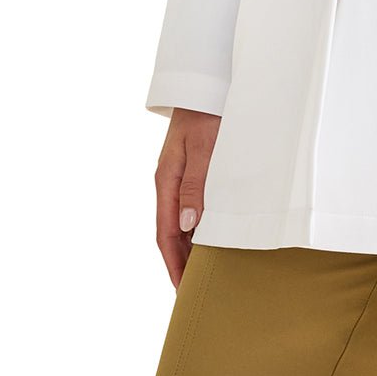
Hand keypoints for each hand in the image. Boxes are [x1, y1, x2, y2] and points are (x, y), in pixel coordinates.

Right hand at [154, 107, 220, 288]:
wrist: (205, 84)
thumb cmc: (206, 113)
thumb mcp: (202, 148)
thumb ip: (196, 185)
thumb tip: (187, 224)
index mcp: (166, 181)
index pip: (165, 233)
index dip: (175, 263)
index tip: (183, 289)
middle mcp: (169, 183)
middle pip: (171, 233)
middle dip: (181, 262)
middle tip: (195, 290)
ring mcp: (179, 177)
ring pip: (181, 221)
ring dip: (190, 247)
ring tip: (205, 271)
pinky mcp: (192, 170)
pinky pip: (191, 206)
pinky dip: (198, 227)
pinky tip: (211, 236)